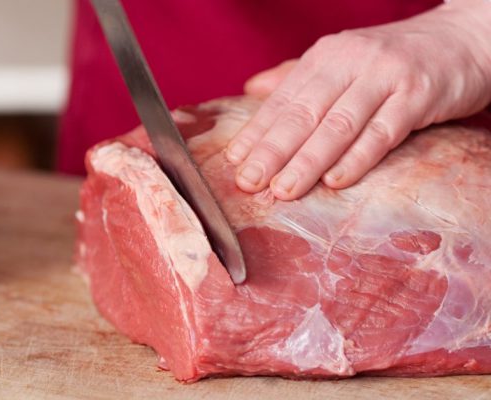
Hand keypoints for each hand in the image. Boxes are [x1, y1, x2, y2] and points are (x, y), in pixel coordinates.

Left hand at [226, 0, 490, 199]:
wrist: (466, 37)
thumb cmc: (395, 59)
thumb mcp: (342, 60)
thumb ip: (297, 77)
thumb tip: (252, 91)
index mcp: (327, 57)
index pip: (284, 99)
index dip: (258, 131)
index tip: (234, 161)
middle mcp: (351, 62)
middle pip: (304, 113)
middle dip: (272, 151)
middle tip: (248, 182)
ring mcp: (385, 77)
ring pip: (338, 125)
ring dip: (307, 161)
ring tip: (282, 190)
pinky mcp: (419, 95)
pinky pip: (383, 132)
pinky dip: (357, 158)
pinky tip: (334, 181)